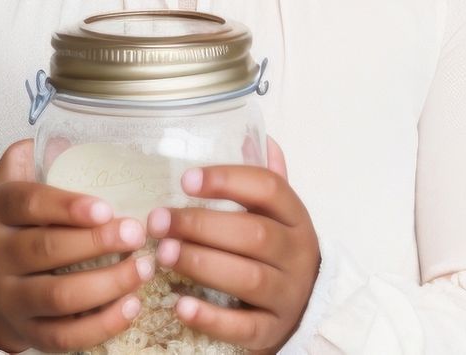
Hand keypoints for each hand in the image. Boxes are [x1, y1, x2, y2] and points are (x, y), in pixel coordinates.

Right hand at [0, 138, 153, 352]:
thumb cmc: (5, 223)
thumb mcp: (7, 181)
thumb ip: (35, 154)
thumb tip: (76, 137)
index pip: (29, 204)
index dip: (68, 206)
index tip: (106, 207)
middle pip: (47, 251)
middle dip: (97, 243)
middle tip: (136, 232)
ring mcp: (9, 299)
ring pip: (58, 297)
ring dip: (107, 284)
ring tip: (142, 267)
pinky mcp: (26, 333)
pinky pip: (64, 337)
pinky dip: (101, 325)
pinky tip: (131, 306)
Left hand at [145, 134, 320, 354]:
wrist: (306, 307)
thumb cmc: (279, 248)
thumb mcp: (279, 212)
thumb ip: (265, 177)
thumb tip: (251, 134)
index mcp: (295, 216)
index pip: (269, 188)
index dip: (228, 180)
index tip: (186, 179)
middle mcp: (296, 253)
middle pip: (253, 234)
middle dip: (202, 225)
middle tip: (159, 221)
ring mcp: (287, 294)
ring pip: (248, 278)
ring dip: (201, 263)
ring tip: (162, 254)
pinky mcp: (271, 330)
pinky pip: (243, 326)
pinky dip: (211, 316)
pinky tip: (180, 304)